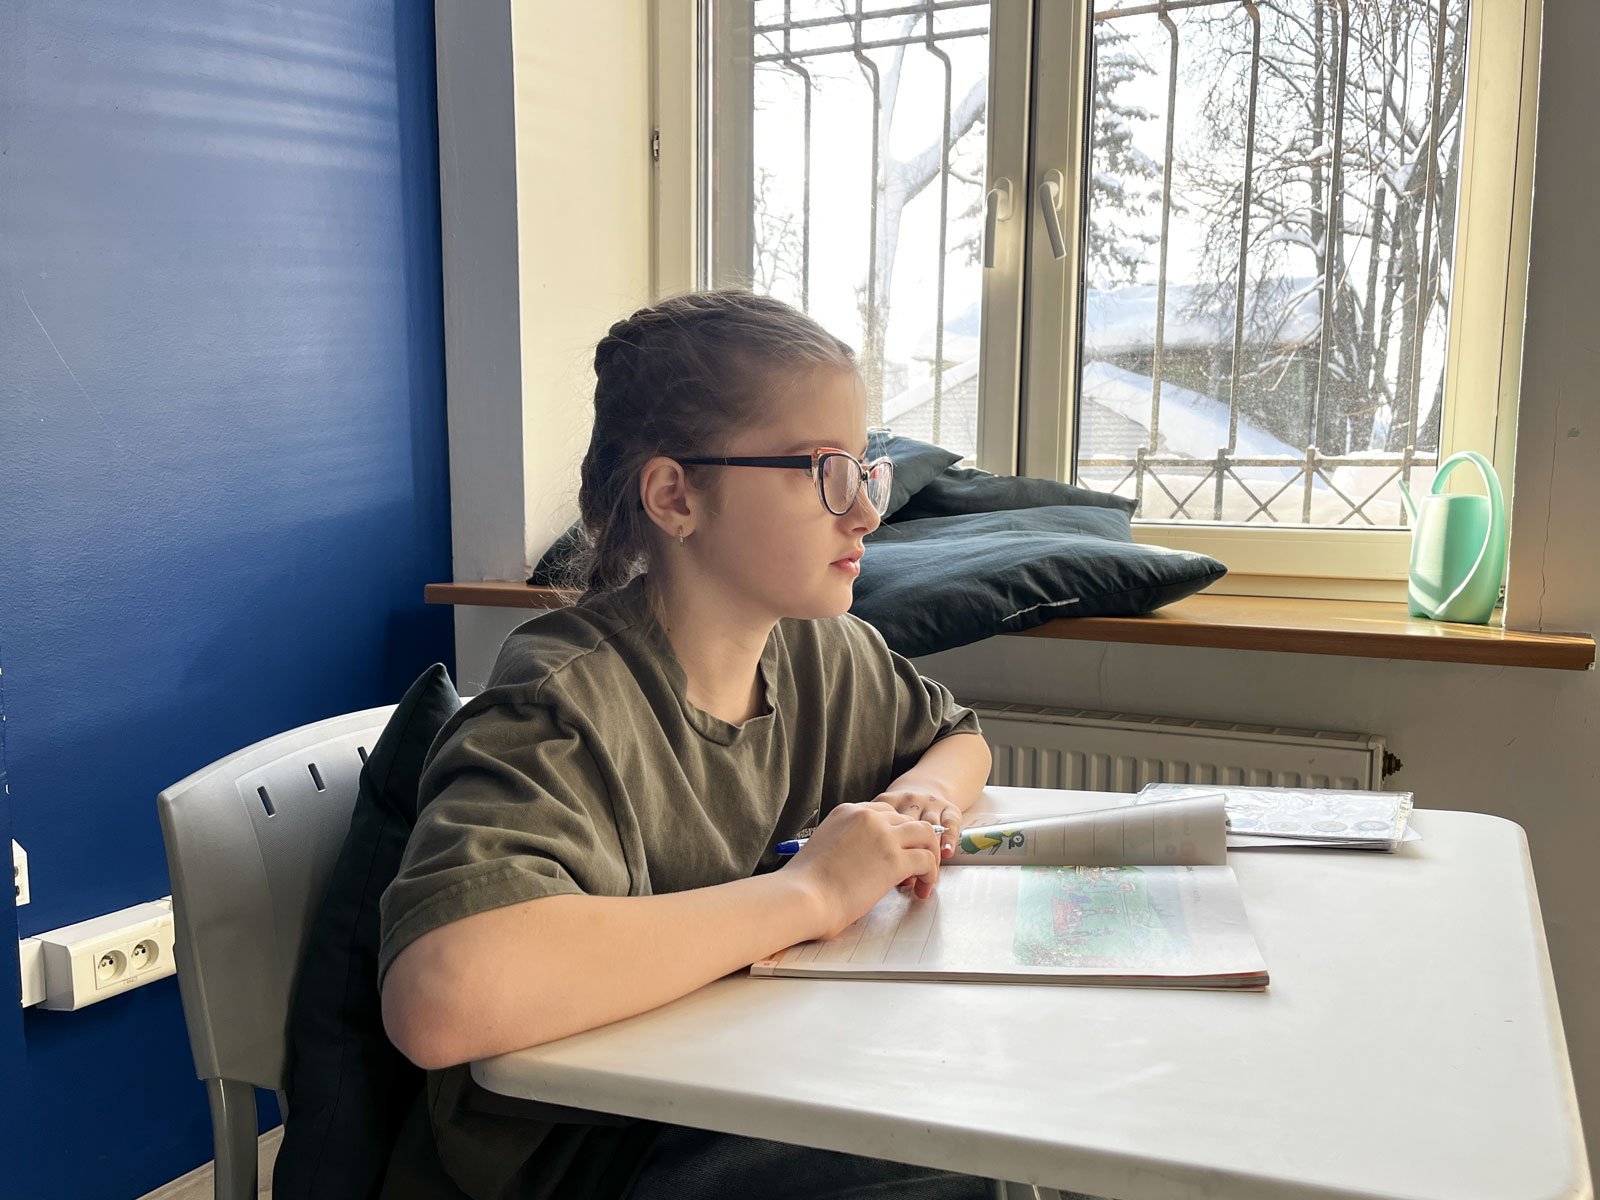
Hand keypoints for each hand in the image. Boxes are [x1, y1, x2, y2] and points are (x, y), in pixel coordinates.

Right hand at [783, 802, 942, 939]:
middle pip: (907, 820)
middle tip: (915, 868)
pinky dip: (930, 875)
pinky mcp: (895, 859)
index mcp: (847, 812)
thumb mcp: (825, 847)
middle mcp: (868, 817)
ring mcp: (884, 836)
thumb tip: (862, 861)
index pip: (885, 813)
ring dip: (930, 854)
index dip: (895, 834)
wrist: (802, 896)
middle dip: (915, 843)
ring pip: (926, 834)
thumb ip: (847, 844)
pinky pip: (927, 859)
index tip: (897, 853)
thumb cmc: (805, 883)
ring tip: (925, 877)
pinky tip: (922, 889)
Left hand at [875, 788, 964, 897]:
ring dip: (928, 851)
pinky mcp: (948, 808)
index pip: (888, 824)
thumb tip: (880, 870)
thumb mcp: (881, 817)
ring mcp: (930, 803)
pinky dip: (948, 840)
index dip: (887, 851)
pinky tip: (946, 853)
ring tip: (926, 872)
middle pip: (909, 827)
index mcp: (888, 801)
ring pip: (930, 827)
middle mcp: (910, 800)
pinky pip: (950, 824)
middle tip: (908, 877)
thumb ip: (878, 836)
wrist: (922, 785)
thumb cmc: (898, 812)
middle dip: (908, 852)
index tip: (888, 871)